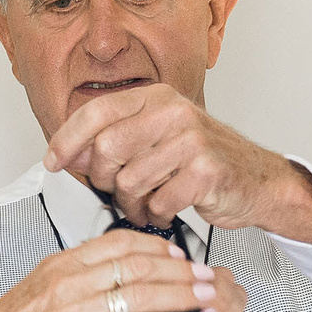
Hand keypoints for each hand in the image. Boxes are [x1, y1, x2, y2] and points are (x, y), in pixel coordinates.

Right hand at [0, 229, 235, 311]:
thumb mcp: (37, 289)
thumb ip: (74, 277)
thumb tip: (112, 272)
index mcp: (61, 265)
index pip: (121, 242)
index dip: (159, 246)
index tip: (181, 254)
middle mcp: (69, 283)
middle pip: (140, 266)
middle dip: (183, 271)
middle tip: (209, 278)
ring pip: (141, 296)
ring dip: (181, 297)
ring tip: (204, 301)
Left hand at [42, 84, 311, 240]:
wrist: (259, 181)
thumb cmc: (204, 162)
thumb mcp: (159, 139)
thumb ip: (117, 141)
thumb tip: (70, 154)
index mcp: (157, 97)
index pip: (96, 112)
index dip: (67, 139)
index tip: (53, 162)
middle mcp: (174, 111)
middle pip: (107, 150)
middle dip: (105, 181)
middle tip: (119, 192)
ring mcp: (192, 140)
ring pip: (130, 181)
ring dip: (132, 204)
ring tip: (147, 204)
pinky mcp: (206, 171)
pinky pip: (158, 202)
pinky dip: (156, 214)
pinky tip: (166, 210)